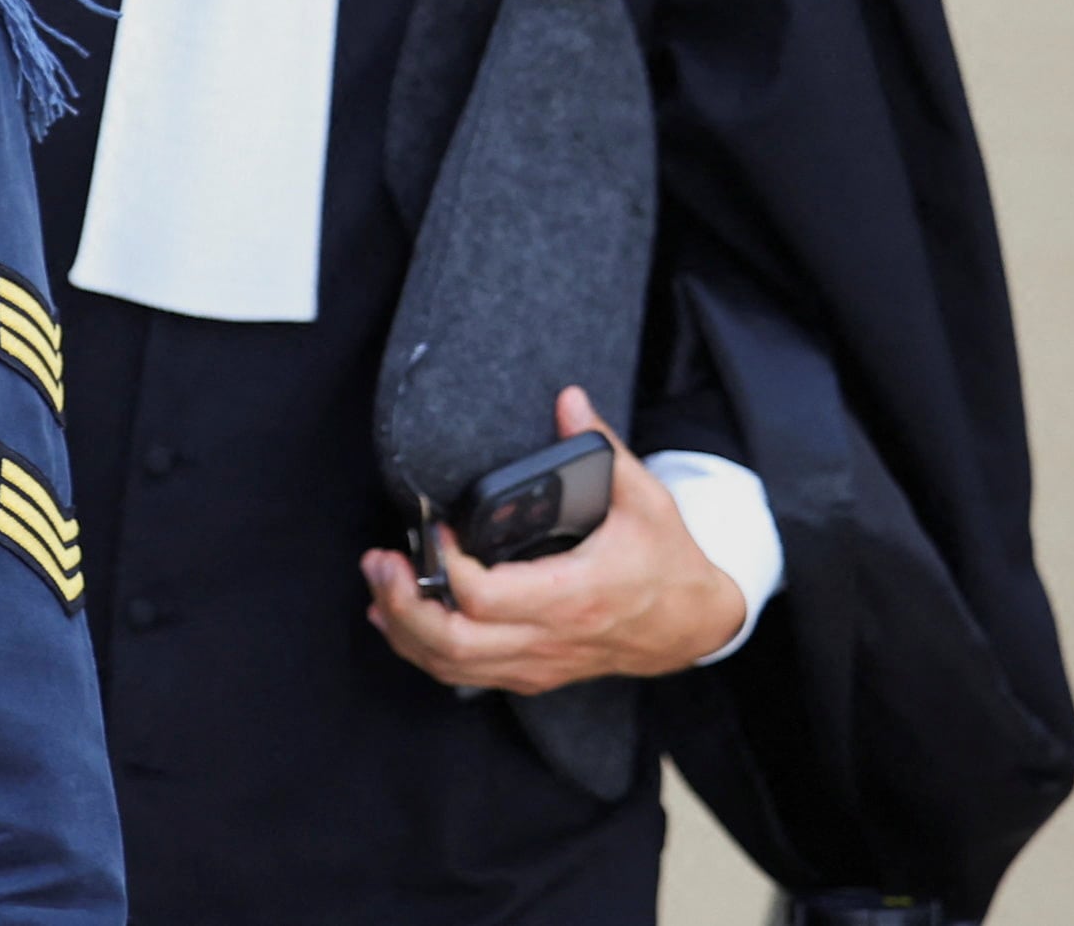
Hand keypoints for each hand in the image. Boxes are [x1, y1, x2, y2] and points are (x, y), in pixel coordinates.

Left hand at [360, 386, 746, 694]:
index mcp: (575, 595)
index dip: (448, 565)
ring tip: (378, 581)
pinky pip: (464, 674)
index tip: (435, 528)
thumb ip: (604, 448)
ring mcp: (538, 662)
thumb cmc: (668, 562)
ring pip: (451, 666)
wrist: (694, 626)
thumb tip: (568, 399)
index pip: (488, 598)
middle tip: (379, 560)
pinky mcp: (532, 673)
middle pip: (454, 642)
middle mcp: (550, 638)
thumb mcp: (647, 500)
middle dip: (403, 603)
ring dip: (403, 627)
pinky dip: (422, 649)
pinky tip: (395, 617)